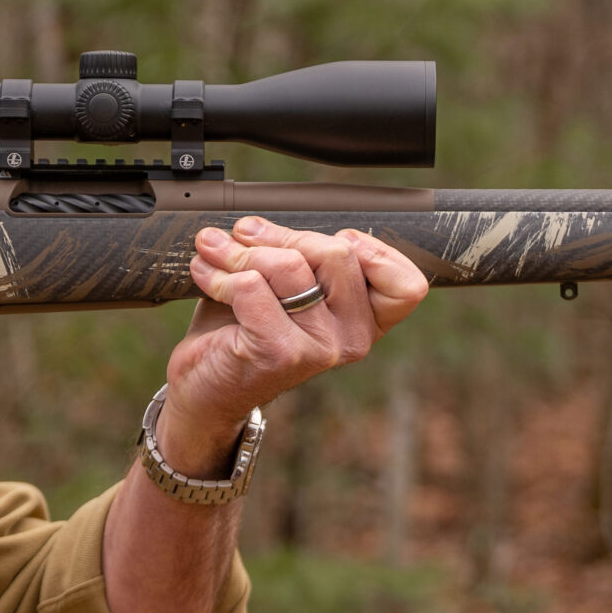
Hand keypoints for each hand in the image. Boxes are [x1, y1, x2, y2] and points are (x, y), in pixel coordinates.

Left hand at [160, 217, 430, 473]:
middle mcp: (352, 339)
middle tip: (243, 234)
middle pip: (339, 253)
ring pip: (290, 265)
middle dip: (282, 235)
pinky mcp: (279, 353)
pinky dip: (219, 273)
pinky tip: (204, 273)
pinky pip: (252, 286)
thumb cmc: (246, 332)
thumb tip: (265, 222)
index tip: (319, 242)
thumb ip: (300, 257)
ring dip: (240, 250)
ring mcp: (319, 349)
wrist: (207, 389)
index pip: (406, 285)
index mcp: (365, 322)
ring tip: (212, 249)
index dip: (372, 249)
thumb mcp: (285, 289)